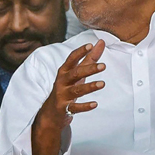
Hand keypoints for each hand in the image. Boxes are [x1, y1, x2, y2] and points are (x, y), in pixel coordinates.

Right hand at [32, 40, 105, 154]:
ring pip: (76, 90)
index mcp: (64, 71)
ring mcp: (62, 95)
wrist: (51, 112)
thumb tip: (101, 42)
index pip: (71, 59)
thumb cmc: (67, 88)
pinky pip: (75, 108)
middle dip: (89, 69)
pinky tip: (95, 104)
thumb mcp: (76, 73)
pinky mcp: (65, 108)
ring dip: (89, 87)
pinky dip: (85, 106)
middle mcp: (62, 82)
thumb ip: (89, 58)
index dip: (80, 52)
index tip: (90, 45)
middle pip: (75, 73)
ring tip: (102, 84)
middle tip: (103, 66)